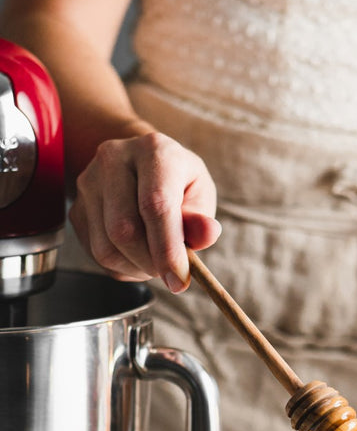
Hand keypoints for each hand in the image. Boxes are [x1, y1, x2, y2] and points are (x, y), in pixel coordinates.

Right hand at [69, 132, 220, 290]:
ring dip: (136, 269)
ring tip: (155, 260)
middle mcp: (114, 159)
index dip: (167, 249)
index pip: (155, 205)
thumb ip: (201, 218)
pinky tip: (137, 254)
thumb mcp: (199, 194)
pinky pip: (96, 254)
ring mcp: (89, 183)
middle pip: (124, 230)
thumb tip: (208, 234)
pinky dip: (122, 267)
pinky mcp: (76, 208)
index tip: (179, 280)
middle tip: (170, 273)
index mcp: (153, 150)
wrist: (140, 165)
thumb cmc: (177, 183)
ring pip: (106, 248)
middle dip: (151, 263)